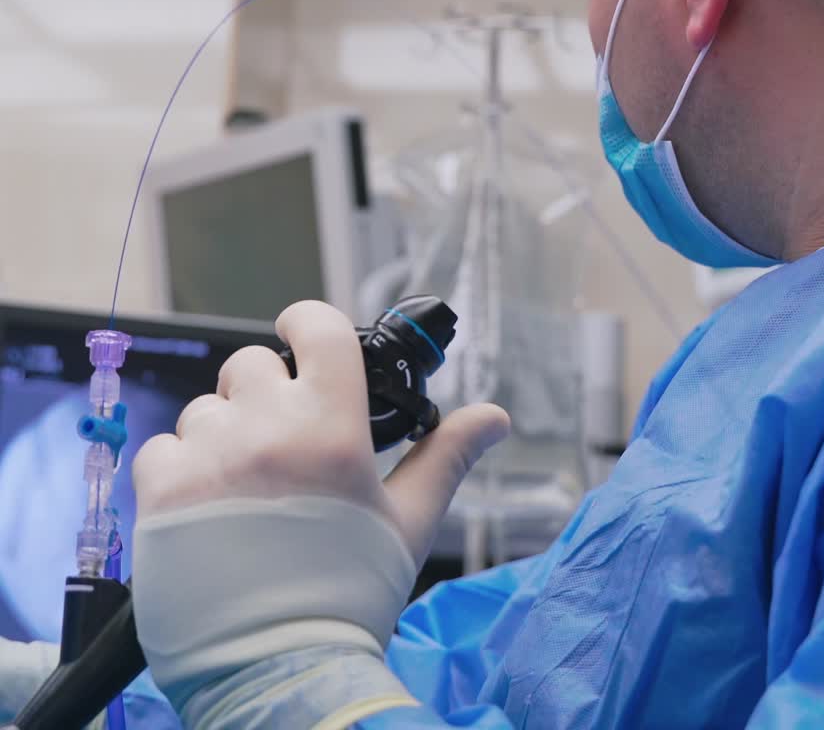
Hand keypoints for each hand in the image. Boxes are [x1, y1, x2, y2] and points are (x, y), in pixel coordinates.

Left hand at [135, 299, 508, 564]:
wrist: (278, 667)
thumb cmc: (350, 593)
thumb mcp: (408, 520)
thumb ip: (447, 456)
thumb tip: (495, 417)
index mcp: (333, 427)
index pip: (317, 329)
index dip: (308, 322)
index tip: (305, 335)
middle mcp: (268, 429)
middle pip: (251, 364)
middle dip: (264, 389)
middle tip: (279, 437)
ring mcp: (210, 458)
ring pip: (205, 408)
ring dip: (222, 432)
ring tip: (243, 487)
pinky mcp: (162, 492)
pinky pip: (162, 448)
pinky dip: (179, 469)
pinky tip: (205, 508)